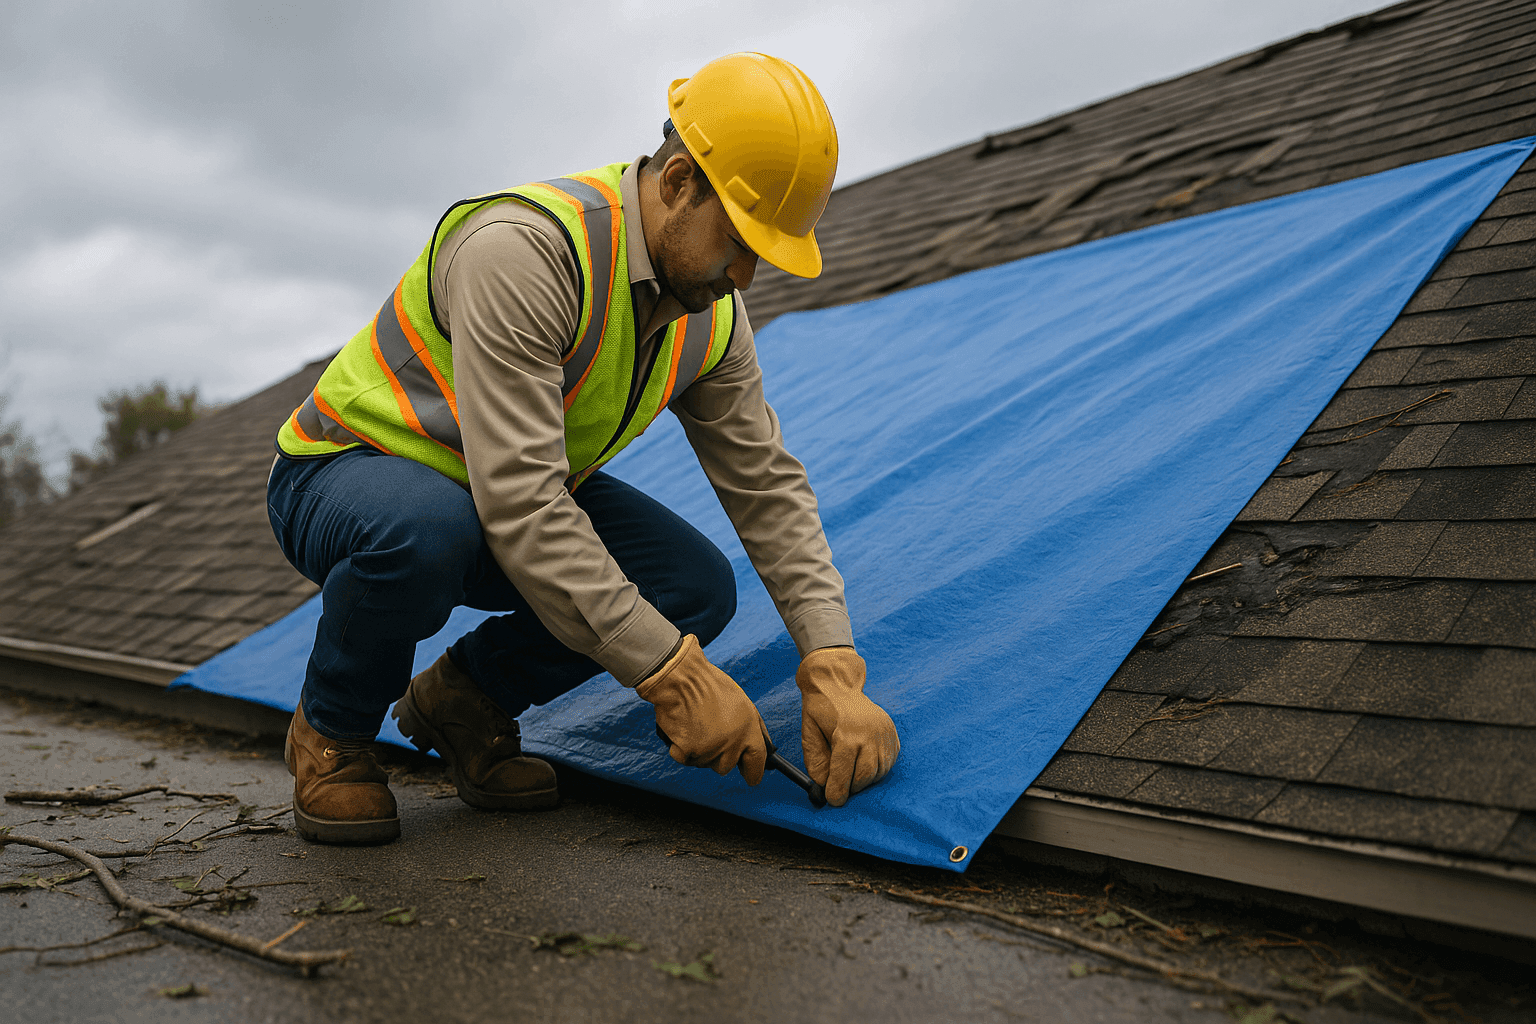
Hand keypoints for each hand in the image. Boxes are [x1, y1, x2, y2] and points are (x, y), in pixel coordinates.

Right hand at [636, 635, 768, 783]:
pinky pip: (684, 758)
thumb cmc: (708, 685)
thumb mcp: (741, 702)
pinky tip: (682, 728)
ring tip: (695, 724)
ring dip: (699, 750)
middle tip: (710, 735)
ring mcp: (709, 749)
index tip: (751, 777)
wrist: (681, 678)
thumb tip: (759, 745)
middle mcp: (731, 742)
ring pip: (704, 763)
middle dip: (719, 756)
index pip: (757, 761)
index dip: (754, 772)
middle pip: (727, 766)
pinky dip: (679, 747)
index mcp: (748, 729)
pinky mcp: (687, 750)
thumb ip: (750, 727)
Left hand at [796, 647, 898, 805]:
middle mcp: (869, 733)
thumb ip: (816, 761)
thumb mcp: (809, 733)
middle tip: (841, 789)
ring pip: (879, 770)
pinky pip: (889, 761)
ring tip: (851, 775)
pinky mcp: (891, 732)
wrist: (837, 683)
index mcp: (846, 734)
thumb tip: (825, 785)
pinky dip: (877, 769)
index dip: (838, 791)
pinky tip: (864, 764)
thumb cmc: (820, 709)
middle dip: (852, 787)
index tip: (833, 800)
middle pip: (865, 775)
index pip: (844, 772)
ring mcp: (883, 732)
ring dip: (865, 780)